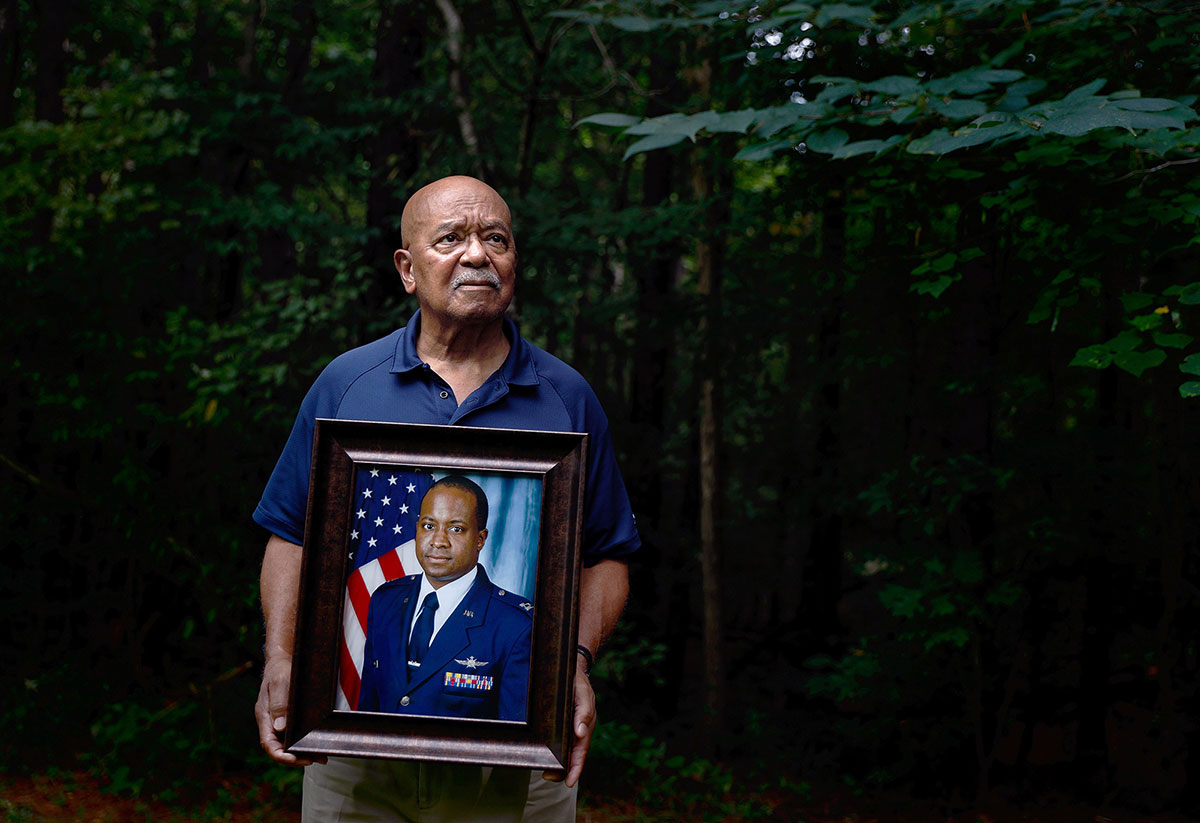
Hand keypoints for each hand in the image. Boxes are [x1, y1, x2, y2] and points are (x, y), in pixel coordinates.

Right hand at [254, 656, 314, 765]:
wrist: (283, 660)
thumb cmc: (281, 669)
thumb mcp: (280, 682)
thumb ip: (279, 703)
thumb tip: (280, 727)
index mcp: (265, 716)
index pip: (268, 744)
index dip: (280, 755)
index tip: (294, 758)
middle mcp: (271, 722)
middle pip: (279, 748)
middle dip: (295, 758)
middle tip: (314, 759)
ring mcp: (279, 721)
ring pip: (288, 744)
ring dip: (302, 752)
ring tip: (321, 757)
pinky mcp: (288, 718)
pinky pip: (295, 735)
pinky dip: (305, 741)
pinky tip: (318, 745)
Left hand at [543, 667, 594, 786]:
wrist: (571, 669)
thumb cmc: (579, 683)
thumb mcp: (584, 694)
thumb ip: (584, 712)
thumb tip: (580, 733)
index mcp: (584, 726)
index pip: (580, 751)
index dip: (576, 768)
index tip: (568, 782)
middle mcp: (576, 729)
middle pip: (571, 755)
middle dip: (563, 769)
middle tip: (549, 776)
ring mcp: (567, 727)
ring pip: (563, 749)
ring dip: (557, 762)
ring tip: (546, 772)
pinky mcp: (558, 723)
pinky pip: (556, 739)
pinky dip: (552, 748)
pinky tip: (544, 754)